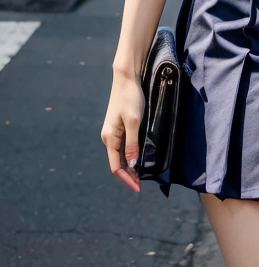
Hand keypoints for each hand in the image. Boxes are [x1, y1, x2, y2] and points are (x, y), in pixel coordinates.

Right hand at [101, 70, 143, 191]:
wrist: (126, 79)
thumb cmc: (130, 98)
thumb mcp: (133, 122)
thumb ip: (132, 144)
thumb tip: (132, 165)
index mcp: (110, 138)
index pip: (115, 167)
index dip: (126, 179)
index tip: (138, 188)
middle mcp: (109, 138)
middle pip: (117, 163)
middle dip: (129, 175)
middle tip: (142, 184)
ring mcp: (113, 132)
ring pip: (120, 155)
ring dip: (130, 166)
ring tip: (142, 174)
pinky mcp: (119, 127)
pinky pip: (123, 147)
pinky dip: (130, 156)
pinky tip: (139, 158)